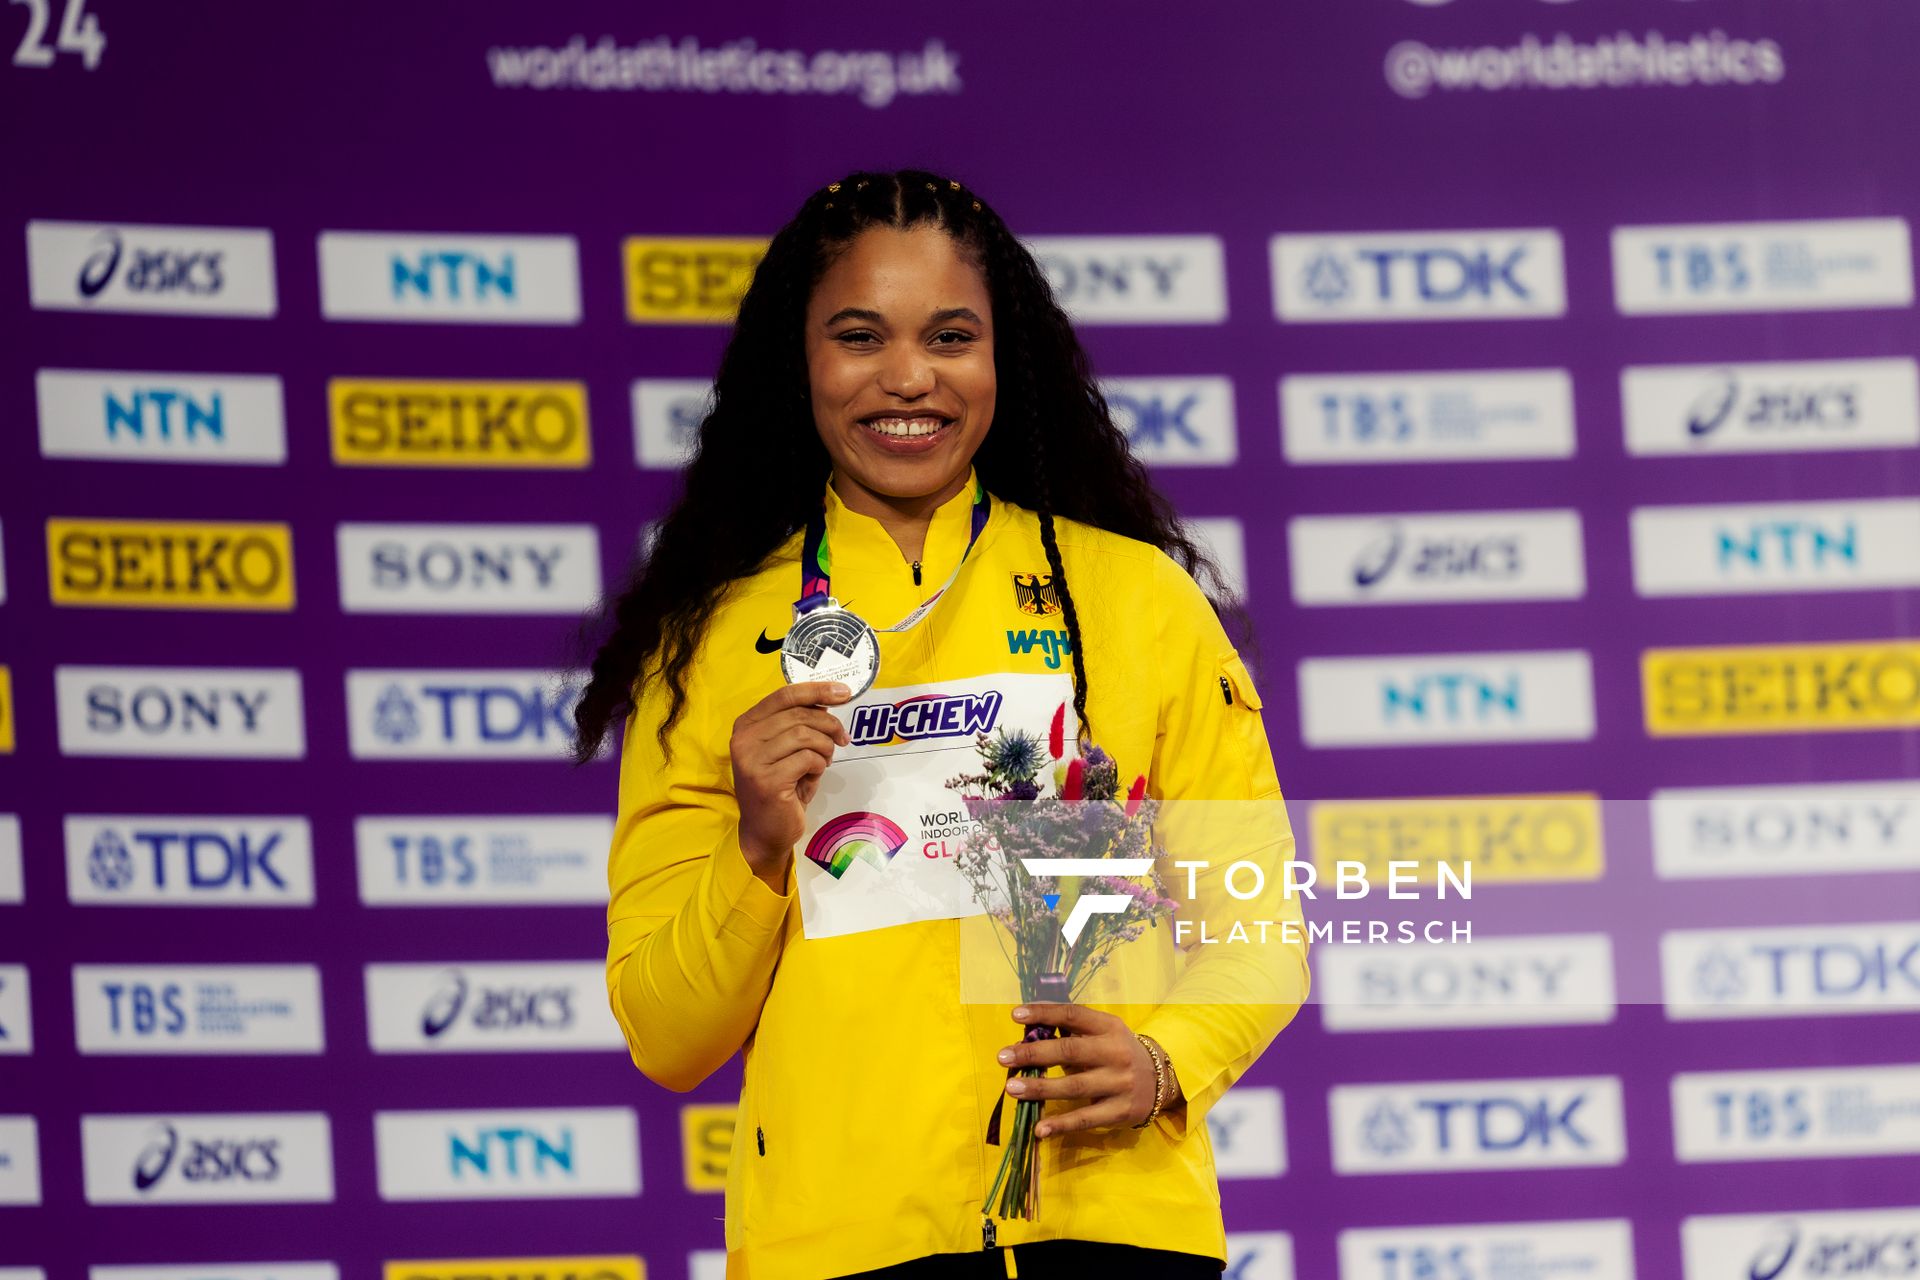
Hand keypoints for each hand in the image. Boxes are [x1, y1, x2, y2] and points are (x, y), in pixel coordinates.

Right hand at [730, 680, 851, 886]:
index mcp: (747, 725)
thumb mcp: (789, 750)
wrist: (765, 832)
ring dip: (825, 747)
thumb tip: (827, 700)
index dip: (817, 690)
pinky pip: (807, 759)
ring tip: (825, 760)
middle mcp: (744, 739)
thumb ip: (800, 725)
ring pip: (805, 734)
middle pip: (799, 714)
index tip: (844, 692)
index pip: (784, 695)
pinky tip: (814, 775)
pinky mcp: (767, 781)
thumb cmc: (781, 789)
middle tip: (842, 738)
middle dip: (829, 724)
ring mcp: (752, 760)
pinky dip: (819, 765)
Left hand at [996, 1003, 1182, 1136]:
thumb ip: (1072, 1032)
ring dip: (1040, 1088)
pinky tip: (1039, 1128)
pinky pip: (1086, 1119)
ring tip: (1011, 1089)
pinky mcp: (1120, 1111)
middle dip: (1033, 1054)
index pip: (1073, 1015)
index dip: (1044, 1014)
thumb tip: (1028, 1031)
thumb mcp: (1104, 1033)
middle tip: (1003, 1057)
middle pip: (1070, 1052)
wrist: (1162, 1081)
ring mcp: (1119, 1083)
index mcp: (1109, 1027)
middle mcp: (1116, 1053)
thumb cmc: (1119, 1053)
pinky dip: (1061, 1124)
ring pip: (1074, 1087)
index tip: (1015, 1015)